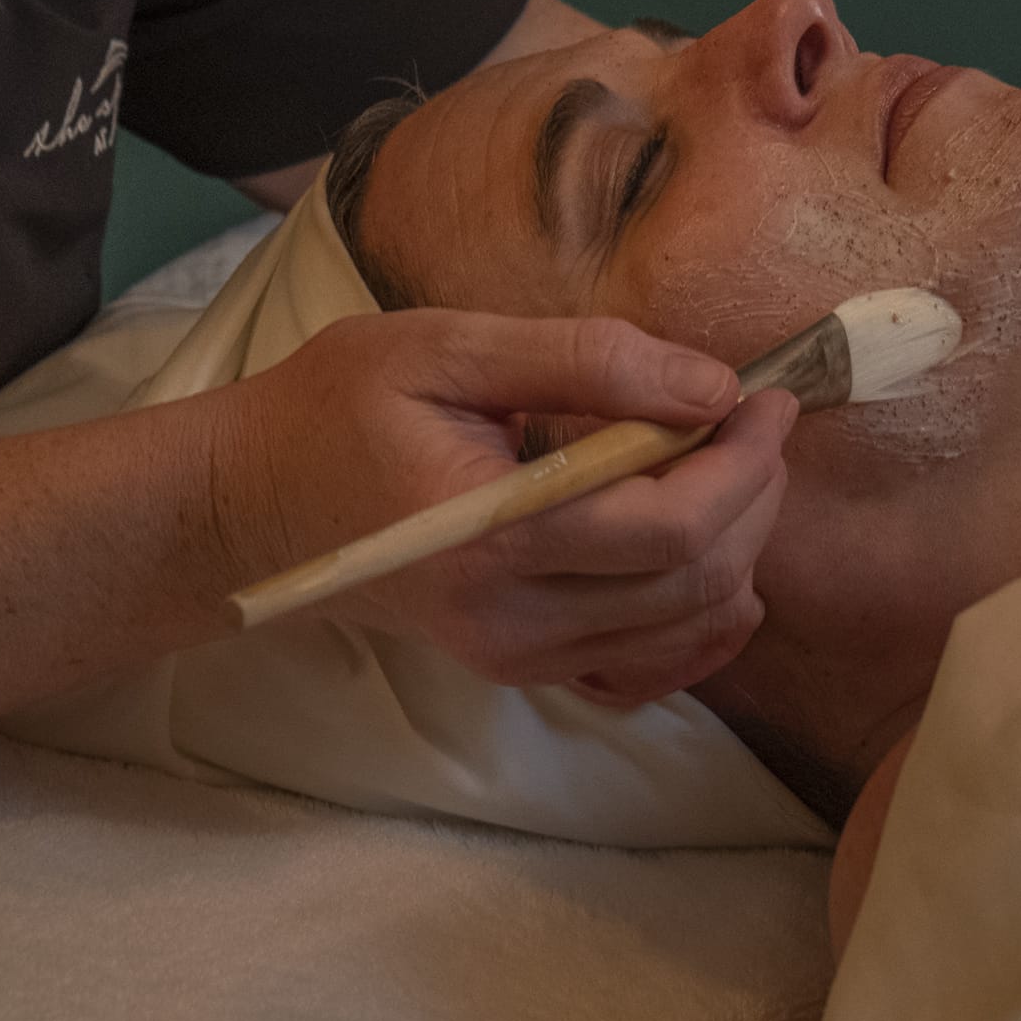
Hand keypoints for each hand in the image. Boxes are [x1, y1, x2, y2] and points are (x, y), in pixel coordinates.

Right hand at [208, 312, 794, 708]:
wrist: (252, 503)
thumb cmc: (340, 406)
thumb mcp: (449, 347)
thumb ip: (585, 360)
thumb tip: (710, 388)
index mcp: (490, 533)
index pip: (667, 527)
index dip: (743, 463)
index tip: (767, 395)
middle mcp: (508, 618)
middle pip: (691, 582)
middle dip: (753, 497)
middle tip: (757, 422)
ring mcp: (513, 656)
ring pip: (682, 629)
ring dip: (739, 549)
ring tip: (734, 469)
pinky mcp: (517, 669)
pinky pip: (644, 673)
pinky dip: (702, 626)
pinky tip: (718, 569)